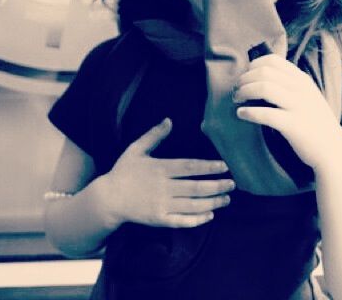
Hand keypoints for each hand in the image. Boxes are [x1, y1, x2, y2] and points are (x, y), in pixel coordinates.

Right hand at [100, 118, 233, 227]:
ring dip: (212, 203)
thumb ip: (154, 135)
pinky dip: (197, 219)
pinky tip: (209, 215)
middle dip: (217, 186)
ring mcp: (161, 205)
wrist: (109, 198)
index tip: (224, 166)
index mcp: (160, 168)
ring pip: (193, 205)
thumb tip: (169, 120)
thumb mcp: (136, 149)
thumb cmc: (124, 171)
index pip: (190, 167)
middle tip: (232, 184)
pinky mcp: (159, 220)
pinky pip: (182, 221)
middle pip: (196, 187)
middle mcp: (163, 187)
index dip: (208, 167)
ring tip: (227, 199)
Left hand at [233, 54, 341, 171]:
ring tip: (236, 100)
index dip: (254, 65)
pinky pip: (267, 114)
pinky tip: (241, 114)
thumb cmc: (314, 123)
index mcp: (302, 80)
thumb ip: (290, 83)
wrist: (333, 151)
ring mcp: (299, 106)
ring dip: (244, 92)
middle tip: (236, 90)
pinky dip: (249, 112)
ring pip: (264, 88)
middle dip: (245, 79)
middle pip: (264, 72)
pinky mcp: (294, 125)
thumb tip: (261, 75)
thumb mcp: (307, 96)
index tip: (246, 76)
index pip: (273, 60)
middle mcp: (301, 90)